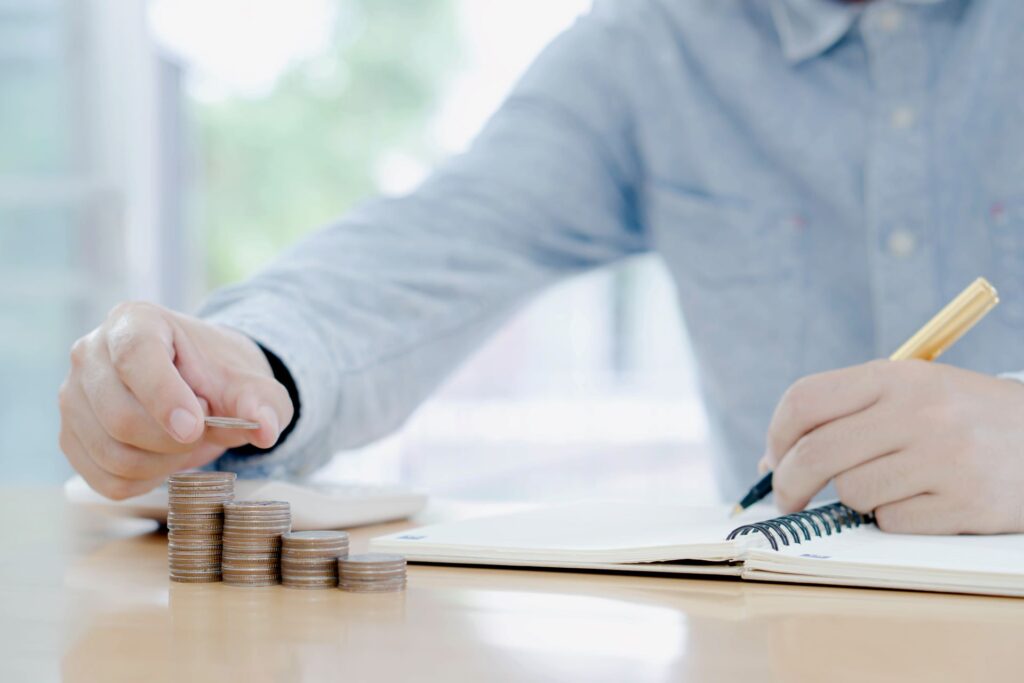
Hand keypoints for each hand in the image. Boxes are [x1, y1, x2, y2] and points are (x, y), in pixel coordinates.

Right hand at [58, 302, 293, 498]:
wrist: (198, 383)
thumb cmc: (218, 376)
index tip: (195, 428)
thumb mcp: (249, 382)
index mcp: (134, 322)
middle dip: (173, 440)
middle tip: (202, 429)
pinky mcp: (70, 436)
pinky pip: (106, 480)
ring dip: (163, 463)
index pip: (135, 358)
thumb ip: (263, 401)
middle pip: (121, 418)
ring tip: (185, 442)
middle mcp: (91, 353)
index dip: (164, 398)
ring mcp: (72, 396)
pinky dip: (145, 480)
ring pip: (113, 455)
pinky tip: (164, 459)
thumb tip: (267, 429)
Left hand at [762, 359, 1023, 533]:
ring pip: (852, 492)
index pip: (805, 401)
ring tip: (894, 484)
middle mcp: (919, 411)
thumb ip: (848, 414)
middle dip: (789, 484)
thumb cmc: (965, 418)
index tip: (772, 459)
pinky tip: (927, 500)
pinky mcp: (967, 502)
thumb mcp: (915, 391)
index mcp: (897, 376)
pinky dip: (896, 518)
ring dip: (858, 499)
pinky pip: (892, 521)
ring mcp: (945, 457)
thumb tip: (773, 461)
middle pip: (816, 454)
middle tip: (788, 500)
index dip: (776, 435)